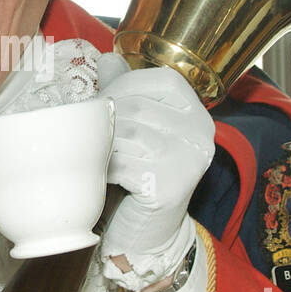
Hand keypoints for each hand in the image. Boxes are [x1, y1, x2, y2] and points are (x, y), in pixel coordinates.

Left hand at [97, 55, 214, 290]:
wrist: (146, 234)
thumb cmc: (138, 175)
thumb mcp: (137, 128)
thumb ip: (126, 91)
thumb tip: (106, 57)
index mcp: (197, 113)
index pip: (161, 79)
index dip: (125, 84)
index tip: (105, 101)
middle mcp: (201, 134)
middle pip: (139, 106)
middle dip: (106, 116)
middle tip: (89, 132)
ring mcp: (189, 161)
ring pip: (128, 133)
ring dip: (102, 143)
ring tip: (95, 154)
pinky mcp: (170, 187)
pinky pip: (123, 163)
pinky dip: (104, 168)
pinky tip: (103, 176)